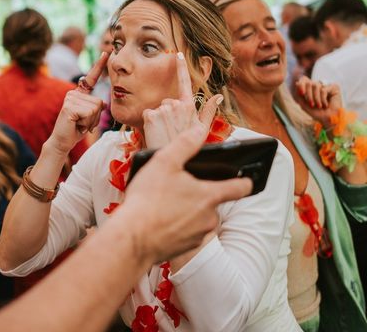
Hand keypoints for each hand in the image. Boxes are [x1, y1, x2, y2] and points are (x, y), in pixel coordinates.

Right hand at [48, 52, 107, 154]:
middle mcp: (73, 93)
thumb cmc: (76, 129)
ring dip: (91, 121)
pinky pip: (90, 113)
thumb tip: (102, 103)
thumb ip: (95, 107)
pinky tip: (76, 124)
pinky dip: (86, 123)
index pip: (91, 78)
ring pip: (95, 108)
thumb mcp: (89, 116)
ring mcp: (70, 98)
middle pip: (99, 102)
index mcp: (79, 94)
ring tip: (79, 123)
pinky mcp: (69, 106)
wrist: (62, 141)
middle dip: (95, 117)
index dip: (99, 65)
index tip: (106, 52)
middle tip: (82, 122)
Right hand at [122, 124, 251, 262]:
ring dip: (185, 210)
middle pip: (211, 201)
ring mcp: (197, 235)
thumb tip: (201, 129)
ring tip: (161, 204)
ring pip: (197, 218)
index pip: (240, 187)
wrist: (132, 240)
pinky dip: (175, 225)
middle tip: (175, 187)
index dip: (243, 180)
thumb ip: (186, 143)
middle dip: (197, 194)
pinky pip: (184, 232)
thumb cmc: (148, 200)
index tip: (245, 177)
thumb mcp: (164, 162)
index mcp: (210, 195)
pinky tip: (156, 220)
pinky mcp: (183, 248)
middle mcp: (209, 217)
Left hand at [142, 52, 221, 149]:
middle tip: (171, 129)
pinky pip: (148, 114)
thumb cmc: (187, 146)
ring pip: (158, 109)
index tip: (178, 54)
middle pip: (167, 102)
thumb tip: (218, 96)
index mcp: (188, 106)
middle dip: (168, 112)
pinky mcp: (150, 114)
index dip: (181, 67)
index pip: (185, 82)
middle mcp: (175, 104)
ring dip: (159, 118)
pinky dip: (150, 122)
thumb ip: (208, 111)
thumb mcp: (201, 129)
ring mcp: (162, 109)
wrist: (172, 158)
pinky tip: (155, 132)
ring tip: (164, 132)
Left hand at [295, 76, 341, 127]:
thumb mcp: (304, 104)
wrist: (329, 119)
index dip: (301, 85)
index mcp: (311, 88)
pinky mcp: (334, 87)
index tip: (301, 93)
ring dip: (316, 98)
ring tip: (319, 106)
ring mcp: (326, 85)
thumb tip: (297, 83)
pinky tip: (326, 105)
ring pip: (316, 86)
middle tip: (311, 105)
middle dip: (308, 95)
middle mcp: (319, 85)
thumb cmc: (317, 113)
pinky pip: (324, 90)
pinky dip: (322, 99)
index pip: (304, 80)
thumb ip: (299, 95)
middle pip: (309, 83)